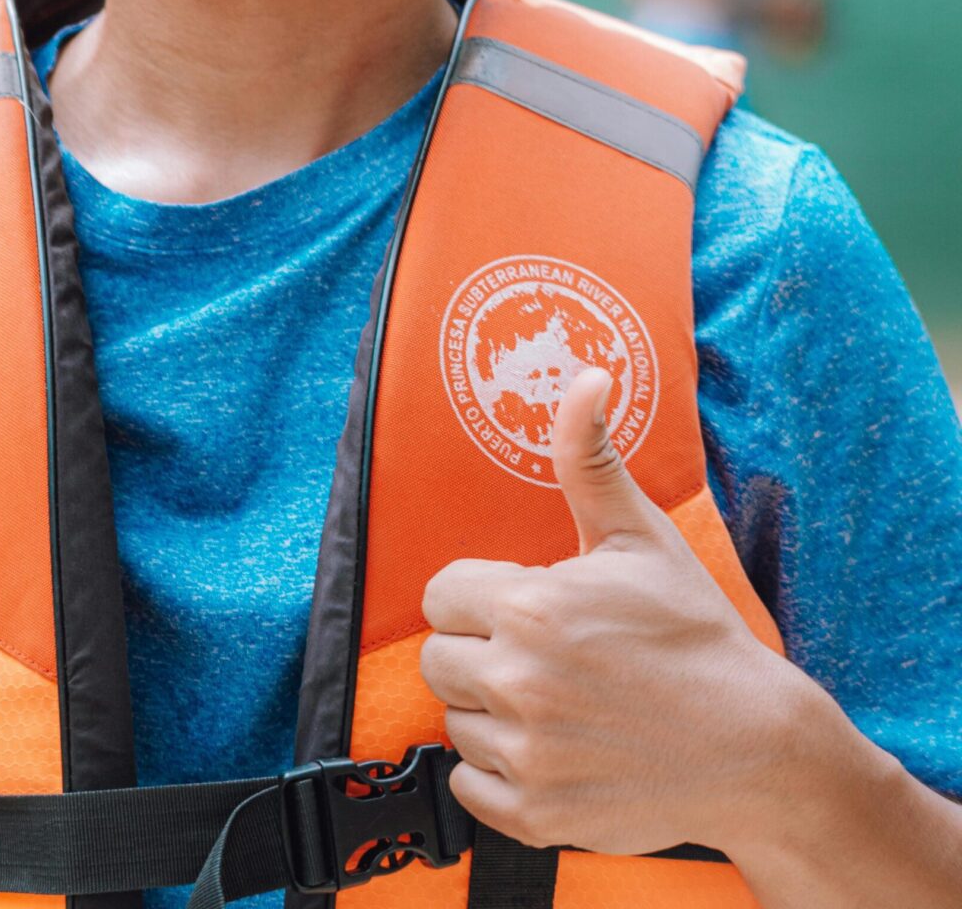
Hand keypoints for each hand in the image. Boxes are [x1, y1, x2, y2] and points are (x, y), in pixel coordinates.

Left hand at [420, 368, 800, 858]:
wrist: (755, 746)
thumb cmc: (694, 633)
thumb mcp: (639, 536)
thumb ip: (590, 458)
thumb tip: (585, 378)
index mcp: (530, 606)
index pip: (441, 595)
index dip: (481, 598)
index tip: (524, 608)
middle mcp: (518, 680)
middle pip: (439, 660)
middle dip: (481, 654)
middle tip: (543, 658)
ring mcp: (526, 754)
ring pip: (457, 723)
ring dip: (494, 715)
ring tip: (559, 705)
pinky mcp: (536, 815)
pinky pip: (471, 788)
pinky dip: (501, 776)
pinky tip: (552, 752)